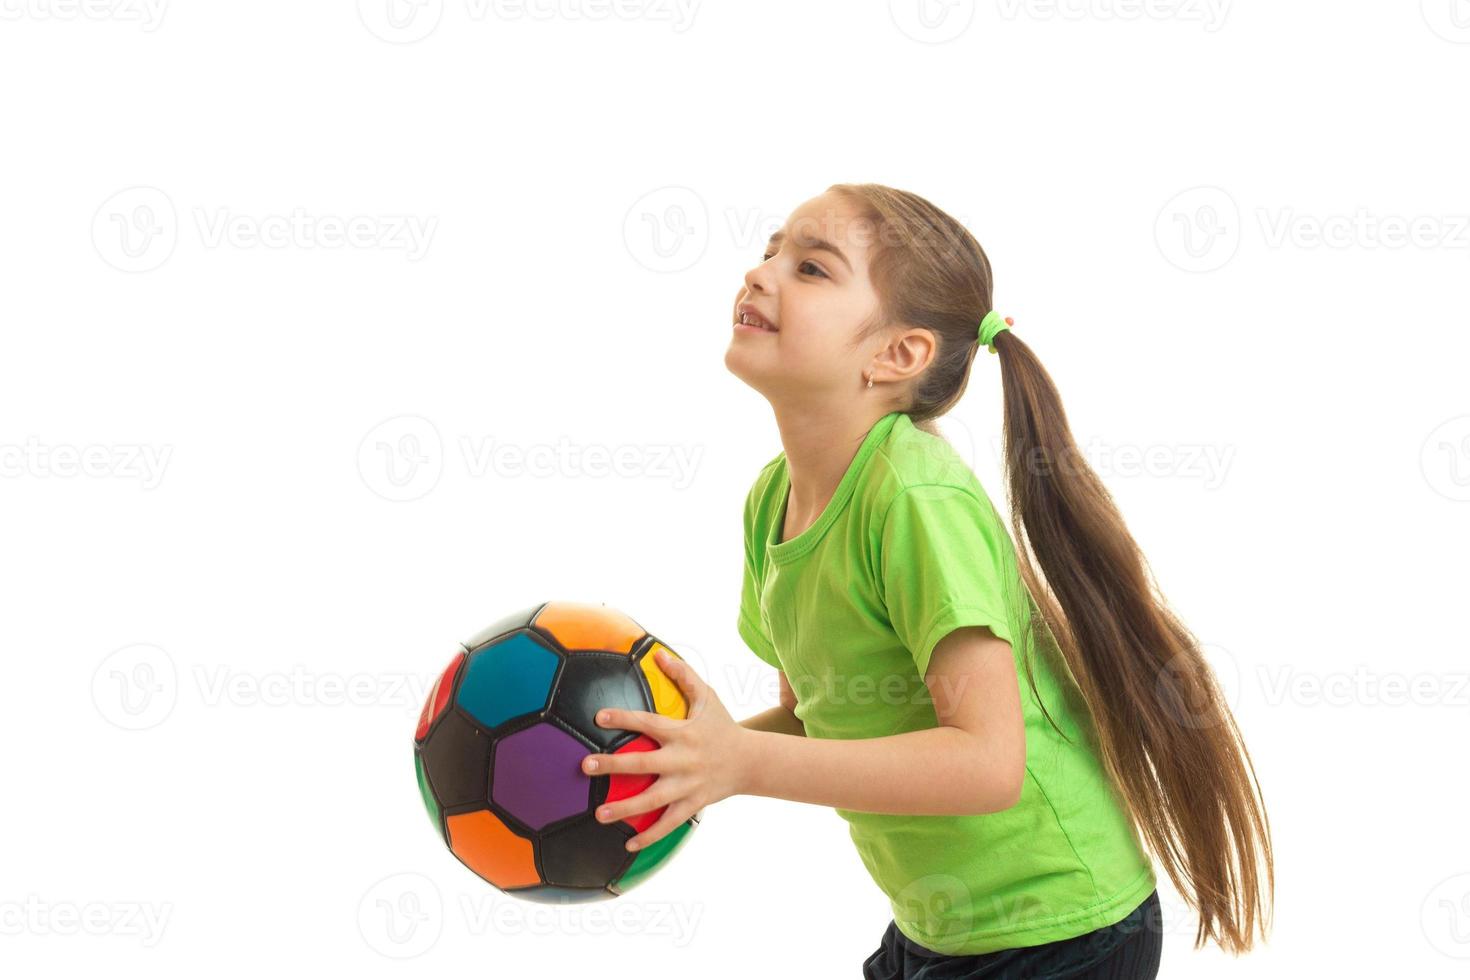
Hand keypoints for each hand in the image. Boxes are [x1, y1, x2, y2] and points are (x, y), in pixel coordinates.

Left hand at [581, 648, 749, 852]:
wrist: (751, 761)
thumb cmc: (722, 726)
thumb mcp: (707, 697)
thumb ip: (683, 675)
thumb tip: (659, 653)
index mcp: (683, 733)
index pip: (649, 723)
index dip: (624, 719)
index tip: (599, 717)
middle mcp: (683, 760)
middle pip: (643, 763)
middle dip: (613, 765)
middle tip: (585, 766)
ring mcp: (688, 785)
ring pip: (653, 800)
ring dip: (625, 809)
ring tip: (599, 814)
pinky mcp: (693, 805)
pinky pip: (669, 824)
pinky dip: (650, 836)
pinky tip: (627, 845)